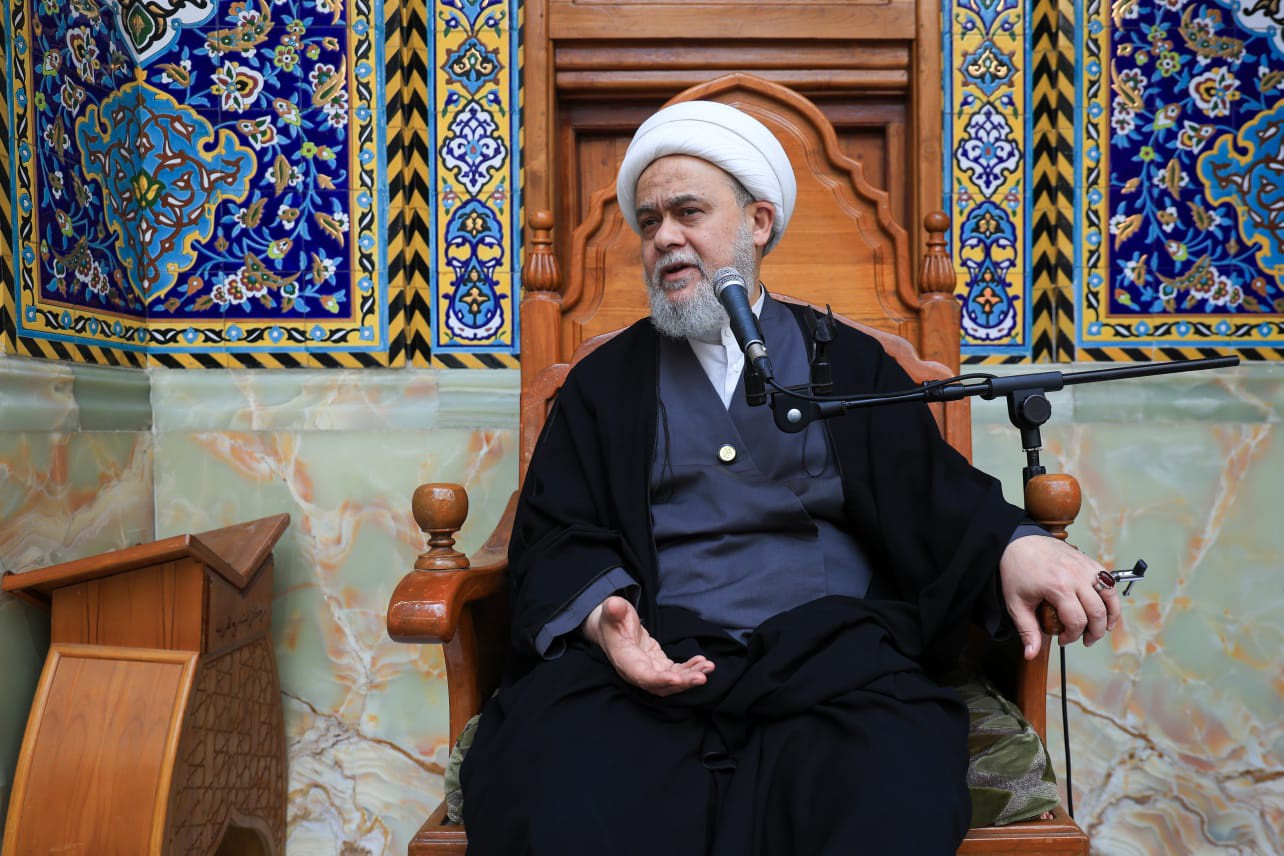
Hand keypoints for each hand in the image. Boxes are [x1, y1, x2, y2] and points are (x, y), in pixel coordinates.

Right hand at [581, 595, 714, 696]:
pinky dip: (689, 669)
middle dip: (682, 683)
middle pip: (660, 685)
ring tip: (708, 667)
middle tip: (701, 677)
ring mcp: (648, 671)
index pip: (642, 676)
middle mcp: (636, 672)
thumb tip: (614, 604)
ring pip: (671, 682)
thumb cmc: (613, 618)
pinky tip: (702, 661)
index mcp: (624, 660)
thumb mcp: (612, 610)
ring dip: (690, 677)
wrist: (614, 627)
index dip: (659, 680)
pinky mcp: (658, 667)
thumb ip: (613, 608)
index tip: (677, 679)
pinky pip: (676, 673)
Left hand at [999, 536, 1121, 660]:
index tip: (1063, 640)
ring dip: (1110, 615)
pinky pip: (1108, 581)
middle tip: (1086, 640)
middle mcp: (1076, 576)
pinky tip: (1105, 607)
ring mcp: (1084, 567)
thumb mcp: (1016, 603)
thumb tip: (1031, 654)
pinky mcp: (1088, 561)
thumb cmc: (1016, 570)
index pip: (1077, 621)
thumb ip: (1026, 630)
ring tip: (1103, 628)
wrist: (1017, 542)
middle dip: (1095, 632)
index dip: (1072, 636)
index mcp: (1057, 587)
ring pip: (1110, 596)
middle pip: (1098, 612)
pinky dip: (1111, 596)